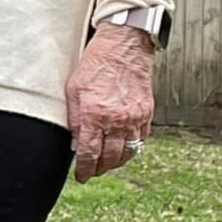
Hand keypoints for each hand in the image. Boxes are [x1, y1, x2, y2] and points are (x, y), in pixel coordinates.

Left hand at [65, 23, 153, 183]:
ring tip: (107, 163)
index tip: (81, 176)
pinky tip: (124, 147)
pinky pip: (141, 139)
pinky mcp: (147, 113)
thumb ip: (74, 119)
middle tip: (92, 171)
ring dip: (116, 162)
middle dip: (99, 169)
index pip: (89, 154)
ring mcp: (135, 118)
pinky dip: (132, 147)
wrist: (124, 45)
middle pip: (110, 159)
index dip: (84, 170)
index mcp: (95, 115)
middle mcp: (117, 120)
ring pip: (127, 153)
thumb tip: (76, 143)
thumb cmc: (96, 63)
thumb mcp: (73, 90)